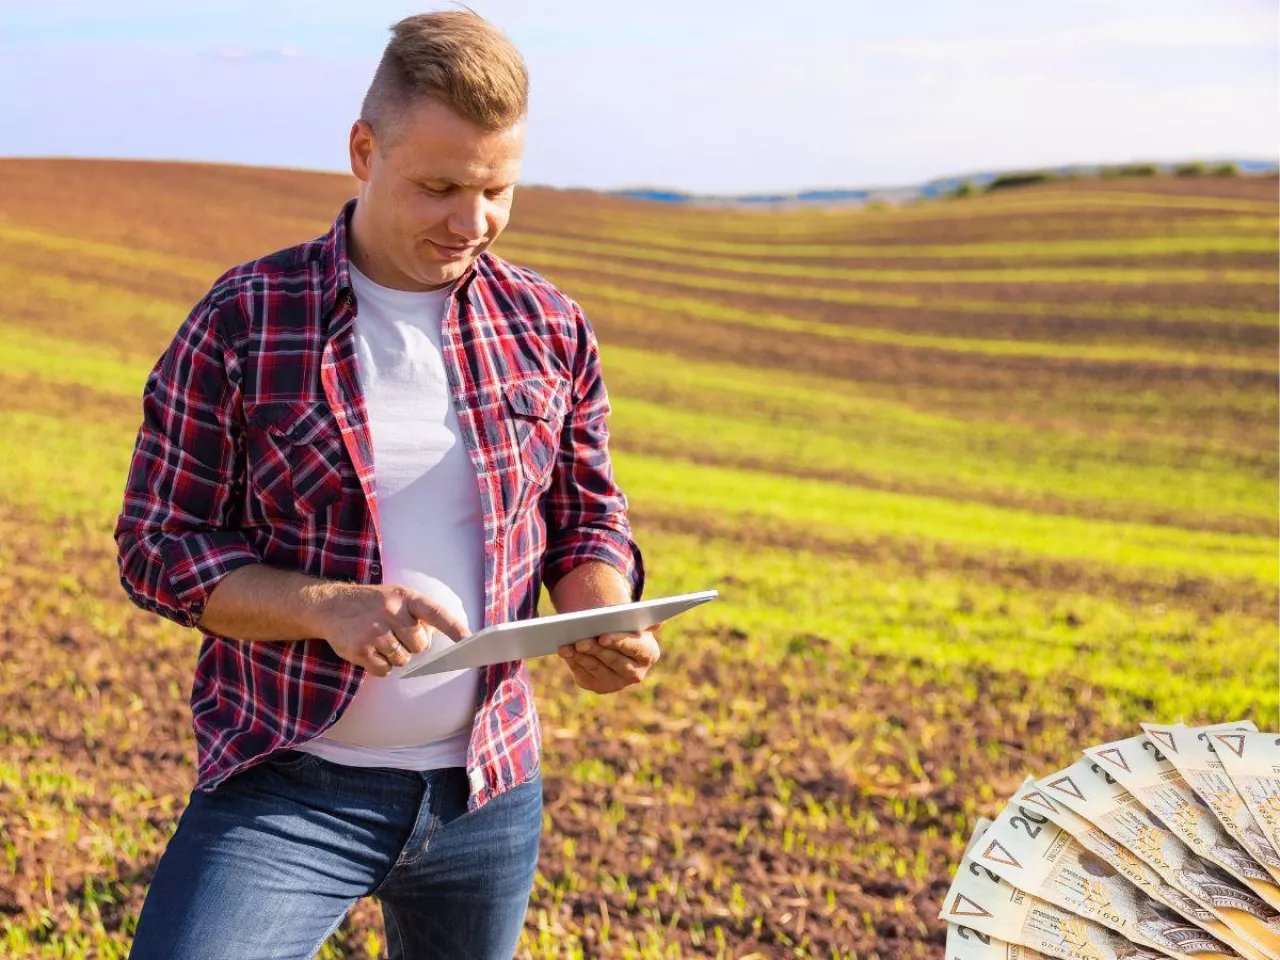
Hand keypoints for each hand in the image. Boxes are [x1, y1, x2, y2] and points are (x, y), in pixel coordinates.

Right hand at [307, 583, 468, 676]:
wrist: (331, 605)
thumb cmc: (373, 604)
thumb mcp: (398, 598)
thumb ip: (420, 614)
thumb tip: (445, 637)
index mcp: (405, 597)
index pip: (435, 613)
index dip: (453, 628)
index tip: (468, 641)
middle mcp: (390, 611)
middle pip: (420, 645)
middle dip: (412, 645)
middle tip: (396, 634)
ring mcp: (373, 631)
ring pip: (402, 660)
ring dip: (395, 656)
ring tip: (380, 640)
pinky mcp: (359, 649)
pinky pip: (384, 670)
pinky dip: (380, 665)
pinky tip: (370, 649)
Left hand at [557, 622, 662, 693]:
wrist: (615, 643)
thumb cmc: (625, 627)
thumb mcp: (634, 621)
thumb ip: (644, 621)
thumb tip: (660, 623)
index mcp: (648, 654)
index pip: (633, 647)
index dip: (618, 641)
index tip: (603, 636)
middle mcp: (636, 673)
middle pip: (613, 660)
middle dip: (595, 649)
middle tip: (580, 641)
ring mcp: (617, 683)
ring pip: (596, 669)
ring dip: (580, 656)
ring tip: (567, 646)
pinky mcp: (599, 687)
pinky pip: (584, 675)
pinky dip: (574, 663)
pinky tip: (565, 653)